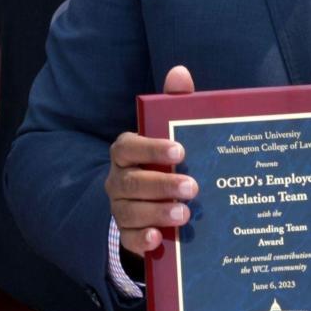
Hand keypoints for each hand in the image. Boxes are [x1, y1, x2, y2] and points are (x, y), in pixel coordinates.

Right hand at [106, 65, 196, 254]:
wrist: (151, 200)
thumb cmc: (163, 159)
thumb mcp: (170, 132)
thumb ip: (175, 102)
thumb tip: (180, 71)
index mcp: (126, 152)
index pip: (128, 147)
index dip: (150, 148)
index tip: (180, 150)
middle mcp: (118, 179)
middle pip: (132, 182)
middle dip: (161, 184)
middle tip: (192, 187)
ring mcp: (120, 207)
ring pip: (130, 210)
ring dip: (157, 212)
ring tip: (185, 214)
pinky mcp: (127, 233)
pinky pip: (127, 238)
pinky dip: (141, 239)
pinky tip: (158, 239)